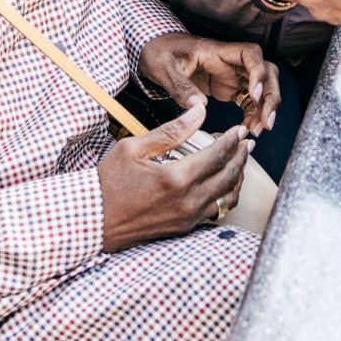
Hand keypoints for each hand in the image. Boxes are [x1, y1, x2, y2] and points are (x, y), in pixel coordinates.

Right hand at [97, 100, 250, 252]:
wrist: (93, 220)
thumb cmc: (109, 182)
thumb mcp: (135, 147)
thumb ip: (171, 131)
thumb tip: (199, 112)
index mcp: (176, 177)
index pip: (218, 154)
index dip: (233, 140)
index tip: (240, 130)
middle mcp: (187, 200)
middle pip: (229, 176)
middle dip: (241, 157)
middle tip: (247, 143)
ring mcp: (187, 218)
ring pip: (227, 197)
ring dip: (237, 178)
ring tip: (239, 162)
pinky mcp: (184, 228)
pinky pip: (215, 211)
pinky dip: (225, 196)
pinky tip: (223, 184)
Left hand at [139, 32, 279, 132]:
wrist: (152, 51)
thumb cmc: (158, 52)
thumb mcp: (163, 67)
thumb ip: (180, 86)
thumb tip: (199, 106)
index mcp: (217, 51)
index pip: (250, 53)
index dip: (258, 72)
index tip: (254, 93)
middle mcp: (230, 62)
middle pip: (266, 72)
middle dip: (271, 96)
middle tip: (266, 121)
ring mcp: (231, 75)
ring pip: (262, 88)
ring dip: (265, 108)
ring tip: (258, 131)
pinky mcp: (228, 88)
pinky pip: (249, 101)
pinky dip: (253, 115)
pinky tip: (247, 129)